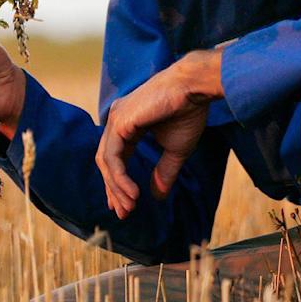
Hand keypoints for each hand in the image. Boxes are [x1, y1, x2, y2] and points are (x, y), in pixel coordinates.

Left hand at [95, 49, 222, 218]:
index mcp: (127, 124)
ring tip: (130, 206)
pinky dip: (120, 178)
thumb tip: (157, 197)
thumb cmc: (187, 112)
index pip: (115, 158)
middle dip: (114, 190)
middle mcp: (117, 120)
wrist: (194, 89)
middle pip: (106, 162)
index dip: (118, 183)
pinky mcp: (119, 122)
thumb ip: (163, 172)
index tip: (125, 205)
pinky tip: (132, 193)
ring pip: (107, 162)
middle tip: (124, 212)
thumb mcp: (175, 150)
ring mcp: (115, 119)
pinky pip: (113, 157)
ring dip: (117, 188)